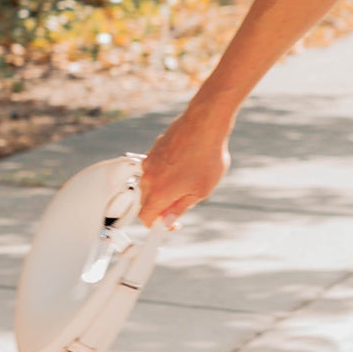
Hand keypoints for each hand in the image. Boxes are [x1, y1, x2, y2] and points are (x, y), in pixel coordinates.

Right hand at [138, 107, 231, 228]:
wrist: (205, 125)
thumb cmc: (206, 157)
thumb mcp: (200, 192)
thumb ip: (180, 208)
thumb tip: (168, 221)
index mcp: (158, 192)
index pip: (145, 218)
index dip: (157, 226)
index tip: (169, 225)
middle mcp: (148, 177)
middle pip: (146, 202)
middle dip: (161, 207)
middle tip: (183, 203)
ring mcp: (149, 162)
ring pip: (150, 185)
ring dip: (163, 189)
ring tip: (188, 181)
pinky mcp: (153, 150)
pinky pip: (154, 169)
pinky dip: (165, 174)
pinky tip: (185, 166)